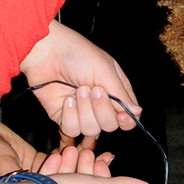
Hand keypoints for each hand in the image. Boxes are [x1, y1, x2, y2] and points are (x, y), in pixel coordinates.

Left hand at [21, 22, 138, 139]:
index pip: (128, 117)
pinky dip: (69, 115)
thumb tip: (137, 113)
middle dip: (101, 109)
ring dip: (84, 110)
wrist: (46, 53)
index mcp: (115, 91)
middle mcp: (100, 105)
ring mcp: (82, 112)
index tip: (120, 115)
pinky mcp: (64, 118)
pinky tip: (66, 99)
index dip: (126, 120)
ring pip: (91, 129)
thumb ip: (121, 94)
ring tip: (77, 90)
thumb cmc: (77, 54)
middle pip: (110, 125)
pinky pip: (72, 129)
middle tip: (92, 89)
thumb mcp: (104, 70)